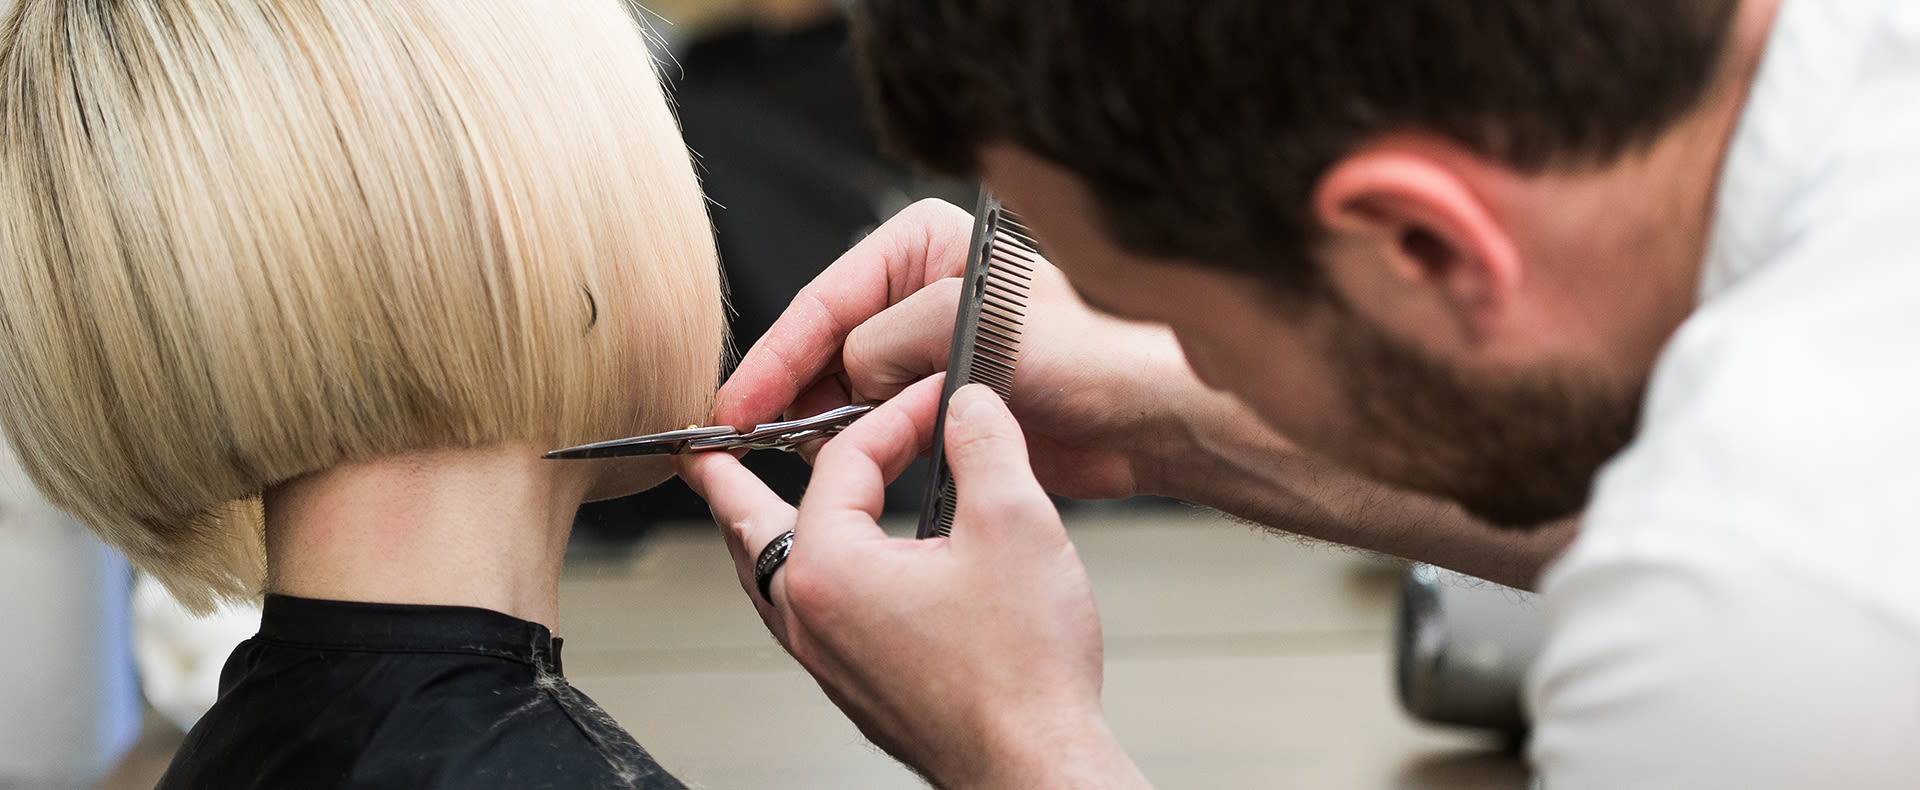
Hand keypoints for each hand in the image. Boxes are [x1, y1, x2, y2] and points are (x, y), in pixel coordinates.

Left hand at [677, 381, 1149, 788]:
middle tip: (699, 451)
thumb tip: (970, 404)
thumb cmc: (1023, 674)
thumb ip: (985, 444)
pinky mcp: (856, 687)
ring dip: (758, 532)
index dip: (894, 415)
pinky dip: (800, 576)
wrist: (1034, 766)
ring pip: (770, 578)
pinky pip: (804, 615)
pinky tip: (831, 576)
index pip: (843, 461)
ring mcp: (829, 659)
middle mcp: (811, 617)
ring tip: (744, 510)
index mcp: (831, 569)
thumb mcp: (1016, 522)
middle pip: (751, 527)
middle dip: (728, 480)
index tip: (936, 399)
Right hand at [713, 198, 1204, 500]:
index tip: (739, 403)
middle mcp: (920, 292)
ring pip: (843, 386)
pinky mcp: (940, 401)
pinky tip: (836, 465)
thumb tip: (844, 372)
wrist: (1143, 420)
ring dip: (819, 420)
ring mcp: (927, 348)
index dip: (776, 355)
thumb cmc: (1087, 357)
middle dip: (789, 388)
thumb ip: (884, 342)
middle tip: (747, 435)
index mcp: (924, 248)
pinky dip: (851, 443)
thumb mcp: (963, 329)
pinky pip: (874, 421)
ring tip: (794, 451)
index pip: (827, 298)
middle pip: (825, 342)